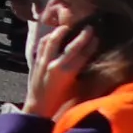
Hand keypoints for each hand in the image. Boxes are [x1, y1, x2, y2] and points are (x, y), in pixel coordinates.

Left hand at [28, 3, 118, 118]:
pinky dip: (48, 38)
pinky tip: (52, 35)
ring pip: (52, 41)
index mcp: (67, 73)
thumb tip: (90, 60)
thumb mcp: (76, 88)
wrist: (38, 105)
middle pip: (71, 46)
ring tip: (67, 26)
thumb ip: (81, 72)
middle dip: (82, 36)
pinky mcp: (35, 61)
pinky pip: (41, 45)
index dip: (91, 45)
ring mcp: (43, 62)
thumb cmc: (61, 100)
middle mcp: (55, 65)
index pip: (82, 55)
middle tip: (89, 27)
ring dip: (60, 32)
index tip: (97, 37)